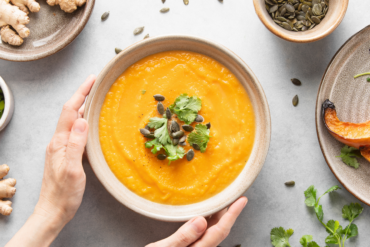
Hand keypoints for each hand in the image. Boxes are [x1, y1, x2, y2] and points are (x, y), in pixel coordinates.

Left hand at [6, 75, 95, 246]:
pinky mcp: (65, 154)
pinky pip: (74, 132)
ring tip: (94, 99)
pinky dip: (83, 122)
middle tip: (95, 85)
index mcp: (59, 142)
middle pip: (70, 112)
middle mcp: (58, 142)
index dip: (81, 93)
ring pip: (72, 121)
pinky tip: (90, 124)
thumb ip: (76, 144)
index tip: (92, 80)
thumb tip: (82, 120)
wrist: (53, 211)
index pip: (70, 111)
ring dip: (82, 107)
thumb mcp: (71, 169)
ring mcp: (61, 148)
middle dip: (82, 96)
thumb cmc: (63, 193)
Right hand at [147, 197, 247, 246]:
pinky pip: (203, 232)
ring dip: (217, 215)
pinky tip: (203, 212)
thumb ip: (182, 237)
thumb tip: (201, 221)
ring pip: (212, 231)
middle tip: (230, 193)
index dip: (232, 214)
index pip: (220, 230)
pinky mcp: (190, 246)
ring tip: (219, 199)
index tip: (242, 200)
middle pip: (219, 229)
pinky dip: (207, 220)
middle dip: (227, 211)